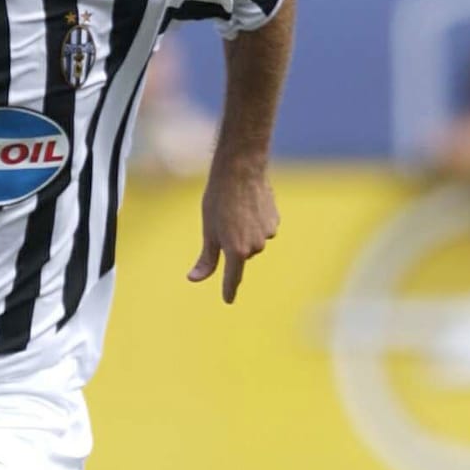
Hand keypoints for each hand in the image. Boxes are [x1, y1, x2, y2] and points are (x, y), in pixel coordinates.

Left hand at [188, 155, 278, 303]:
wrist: (241, 169)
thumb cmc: (218, 199)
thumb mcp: (208, 230)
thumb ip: (206, 259)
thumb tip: (194, 279)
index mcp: (236, 251)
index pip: (233, 278)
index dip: (229, 290)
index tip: (228, 300)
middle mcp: (255, 247)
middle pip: (241, 254)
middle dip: (233, 243)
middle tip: (223, 220)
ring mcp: (268, 235)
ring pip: (253, 241)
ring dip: (244, 231)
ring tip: (236, 209)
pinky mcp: (275, 222)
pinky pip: (263, 229)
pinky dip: (255, 222)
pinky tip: (249, 204)